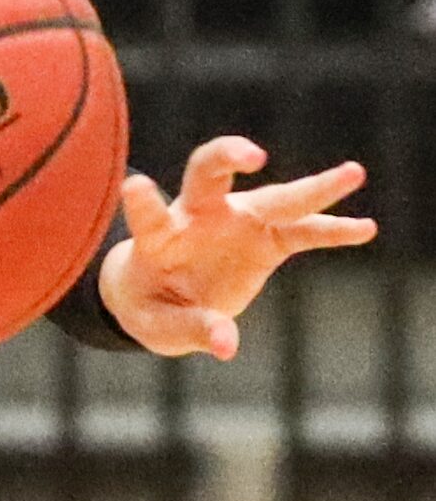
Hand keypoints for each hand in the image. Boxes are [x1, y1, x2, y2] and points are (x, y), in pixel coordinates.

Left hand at [98, 137, 373, 358]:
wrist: (160, 294)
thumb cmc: (150, 305)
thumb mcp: (158, 326)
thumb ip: (191, 329)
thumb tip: (227, 344)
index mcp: (158, 239)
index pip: (149, 217)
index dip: (143, 202)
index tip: (136, 185)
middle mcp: (196, 217)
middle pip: (208, 175)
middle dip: (227, 159)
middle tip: (253, 155)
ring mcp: (233, 222)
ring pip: (271, 198)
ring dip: (311, 187)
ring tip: (354, 173)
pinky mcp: (262, 239)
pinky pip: (301, 231)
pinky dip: (330, 230)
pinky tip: (364, 228)